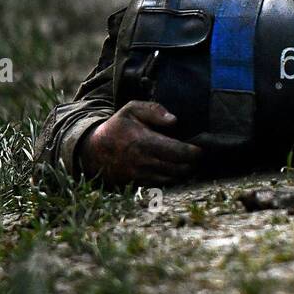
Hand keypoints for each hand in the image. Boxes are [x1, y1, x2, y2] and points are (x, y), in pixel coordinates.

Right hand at [78, 101, 202, 186]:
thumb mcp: (131, 110)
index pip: (177, 151)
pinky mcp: (138, 183)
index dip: (193, 152)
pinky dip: (172, 178)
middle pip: (178, 167)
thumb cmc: (117, 127)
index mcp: (144, 142)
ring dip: (184, 172)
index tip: (201, 148)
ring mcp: (140, 175)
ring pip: (172, 178)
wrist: (93, 151)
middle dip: (192, 163)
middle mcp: (143, 161)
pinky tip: (176, 169)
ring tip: (189, 162)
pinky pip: (162, 184)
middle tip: (198, 155)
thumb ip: (154, 110)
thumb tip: (174, 120)